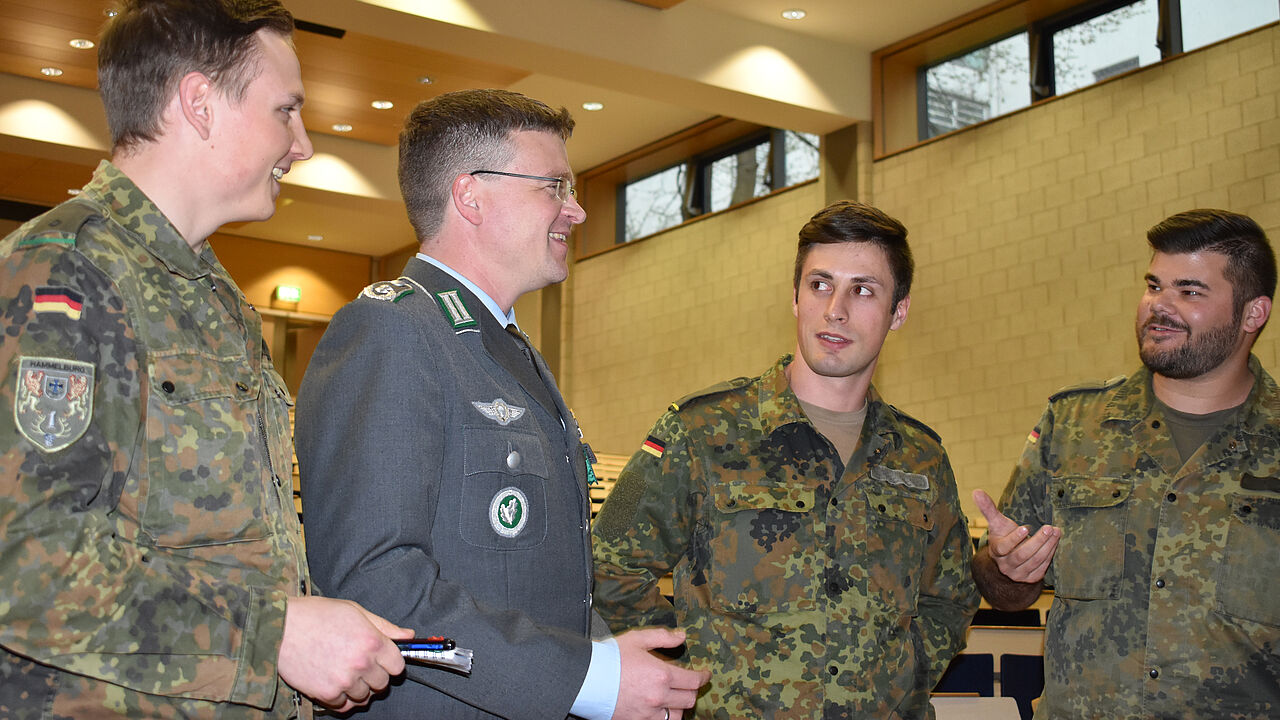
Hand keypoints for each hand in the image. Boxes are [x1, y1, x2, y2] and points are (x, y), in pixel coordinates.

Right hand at [278, 596, 414, 711]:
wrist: (280, 628)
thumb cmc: (316, 615)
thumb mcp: (356, 612)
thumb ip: (385, 627)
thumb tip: (408, 635)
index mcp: (372, 641)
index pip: (398, 666)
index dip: (390, 662)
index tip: (382, 660)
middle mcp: (361, 663)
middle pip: (382, 683)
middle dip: (374, 675)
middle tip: (360, 665)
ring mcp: (344, 680)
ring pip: (364, 696)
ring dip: (358, 688)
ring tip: (344, 672)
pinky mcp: (326, 693)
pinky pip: (344, 705)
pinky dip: (341, 698)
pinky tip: (335, 683)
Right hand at [612, 627, 709, 719]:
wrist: (586, 678)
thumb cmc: (609, 658)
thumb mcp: (637, 639)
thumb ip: (662, 637)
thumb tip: (681, 636)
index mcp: (661, 675)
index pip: (693, 681)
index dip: (703, 677)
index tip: (705, 675)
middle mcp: (658, 696)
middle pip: (688, 700)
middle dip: (692, 691)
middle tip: (689, 685)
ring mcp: (648, 712)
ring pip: (676, 716)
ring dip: (678, 708)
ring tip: (673, 699)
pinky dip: (663, 717)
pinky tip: (659, 709)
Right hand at [973, 489, 1059, 582]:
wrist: (1008, 560)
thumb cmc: (1003, 536)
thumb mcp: (996, 523)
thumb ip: (988, 508)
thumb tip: (976, 491)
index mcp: (996, 551)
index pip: (1004, 547)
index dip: (1014, 539)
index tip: (1025, 528)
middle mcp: (1006, 565)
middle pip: (1022, 555)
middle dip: (1038, 541)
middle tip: (1049, 527)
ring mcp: (1019, 574)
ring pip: (1035, 561)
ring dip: (1048, 546)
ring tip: (1056, 531)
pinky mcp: (1031, 578)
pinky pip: (1043, 566)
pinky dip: (1050, 553)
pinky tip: (1055, 541)